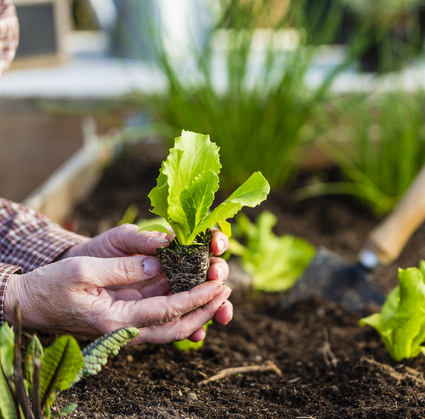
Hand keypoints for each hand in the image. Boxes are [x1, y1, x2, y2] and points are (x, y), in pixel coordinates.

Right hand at [5, 224, 233, 343]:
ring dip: (197, 308)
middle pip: (177, 327)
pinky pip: (161, 314)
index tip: (218, 286)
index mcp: (117, 320)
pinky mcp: (127, 315)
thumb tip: (158, 261)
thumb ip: (123, 268)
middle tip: (227, 289)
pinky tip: (195, 286)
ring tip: (219, 288)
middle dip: (206, 310)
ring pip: (172, 323)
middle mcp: (127, 328)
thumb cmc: (52, 285)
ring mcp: (128, 324)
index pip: (168, 313)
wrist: (31, 302)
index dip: (196, 299)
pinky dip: (181, 303)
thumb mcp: (84, 270)